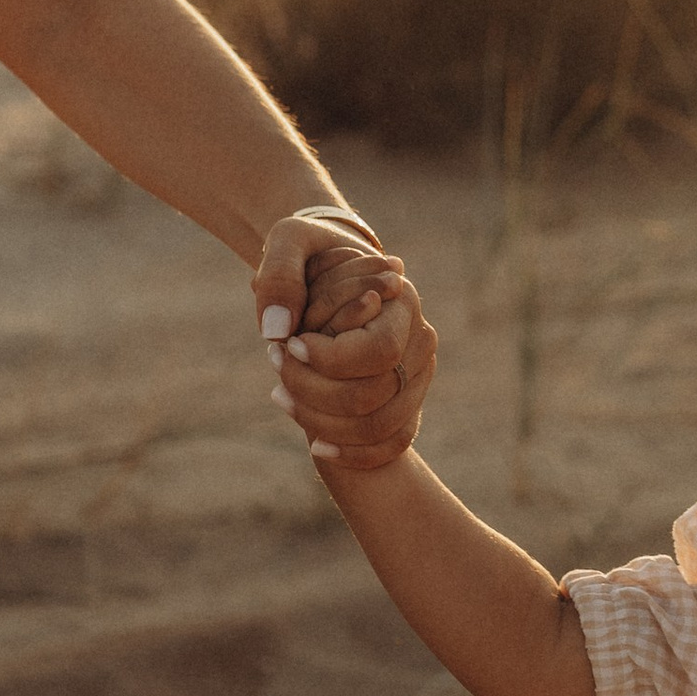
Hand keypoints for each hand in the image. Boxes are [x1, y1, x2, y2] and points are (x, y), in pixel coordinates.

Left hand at [252, 211, 438, 473]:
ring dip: (323, 423)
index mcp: (400, 298)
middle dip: (314, 392)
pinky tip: (315, 445)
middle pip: (374, 396)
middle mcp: (420, 338)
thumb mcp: (288, 242)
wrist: (328, 267)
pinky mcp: (408, 401)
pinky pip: (392, 443)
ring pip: (379, 426)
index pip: (377, 352)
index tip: (288, 344)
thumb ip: (280, 276)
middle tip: (276, 368)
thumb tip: (277, 331)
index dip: (327, 359)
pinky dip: (354, 454)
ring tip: (280, 397)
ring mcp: (418, 374)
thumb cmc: (309, 251)